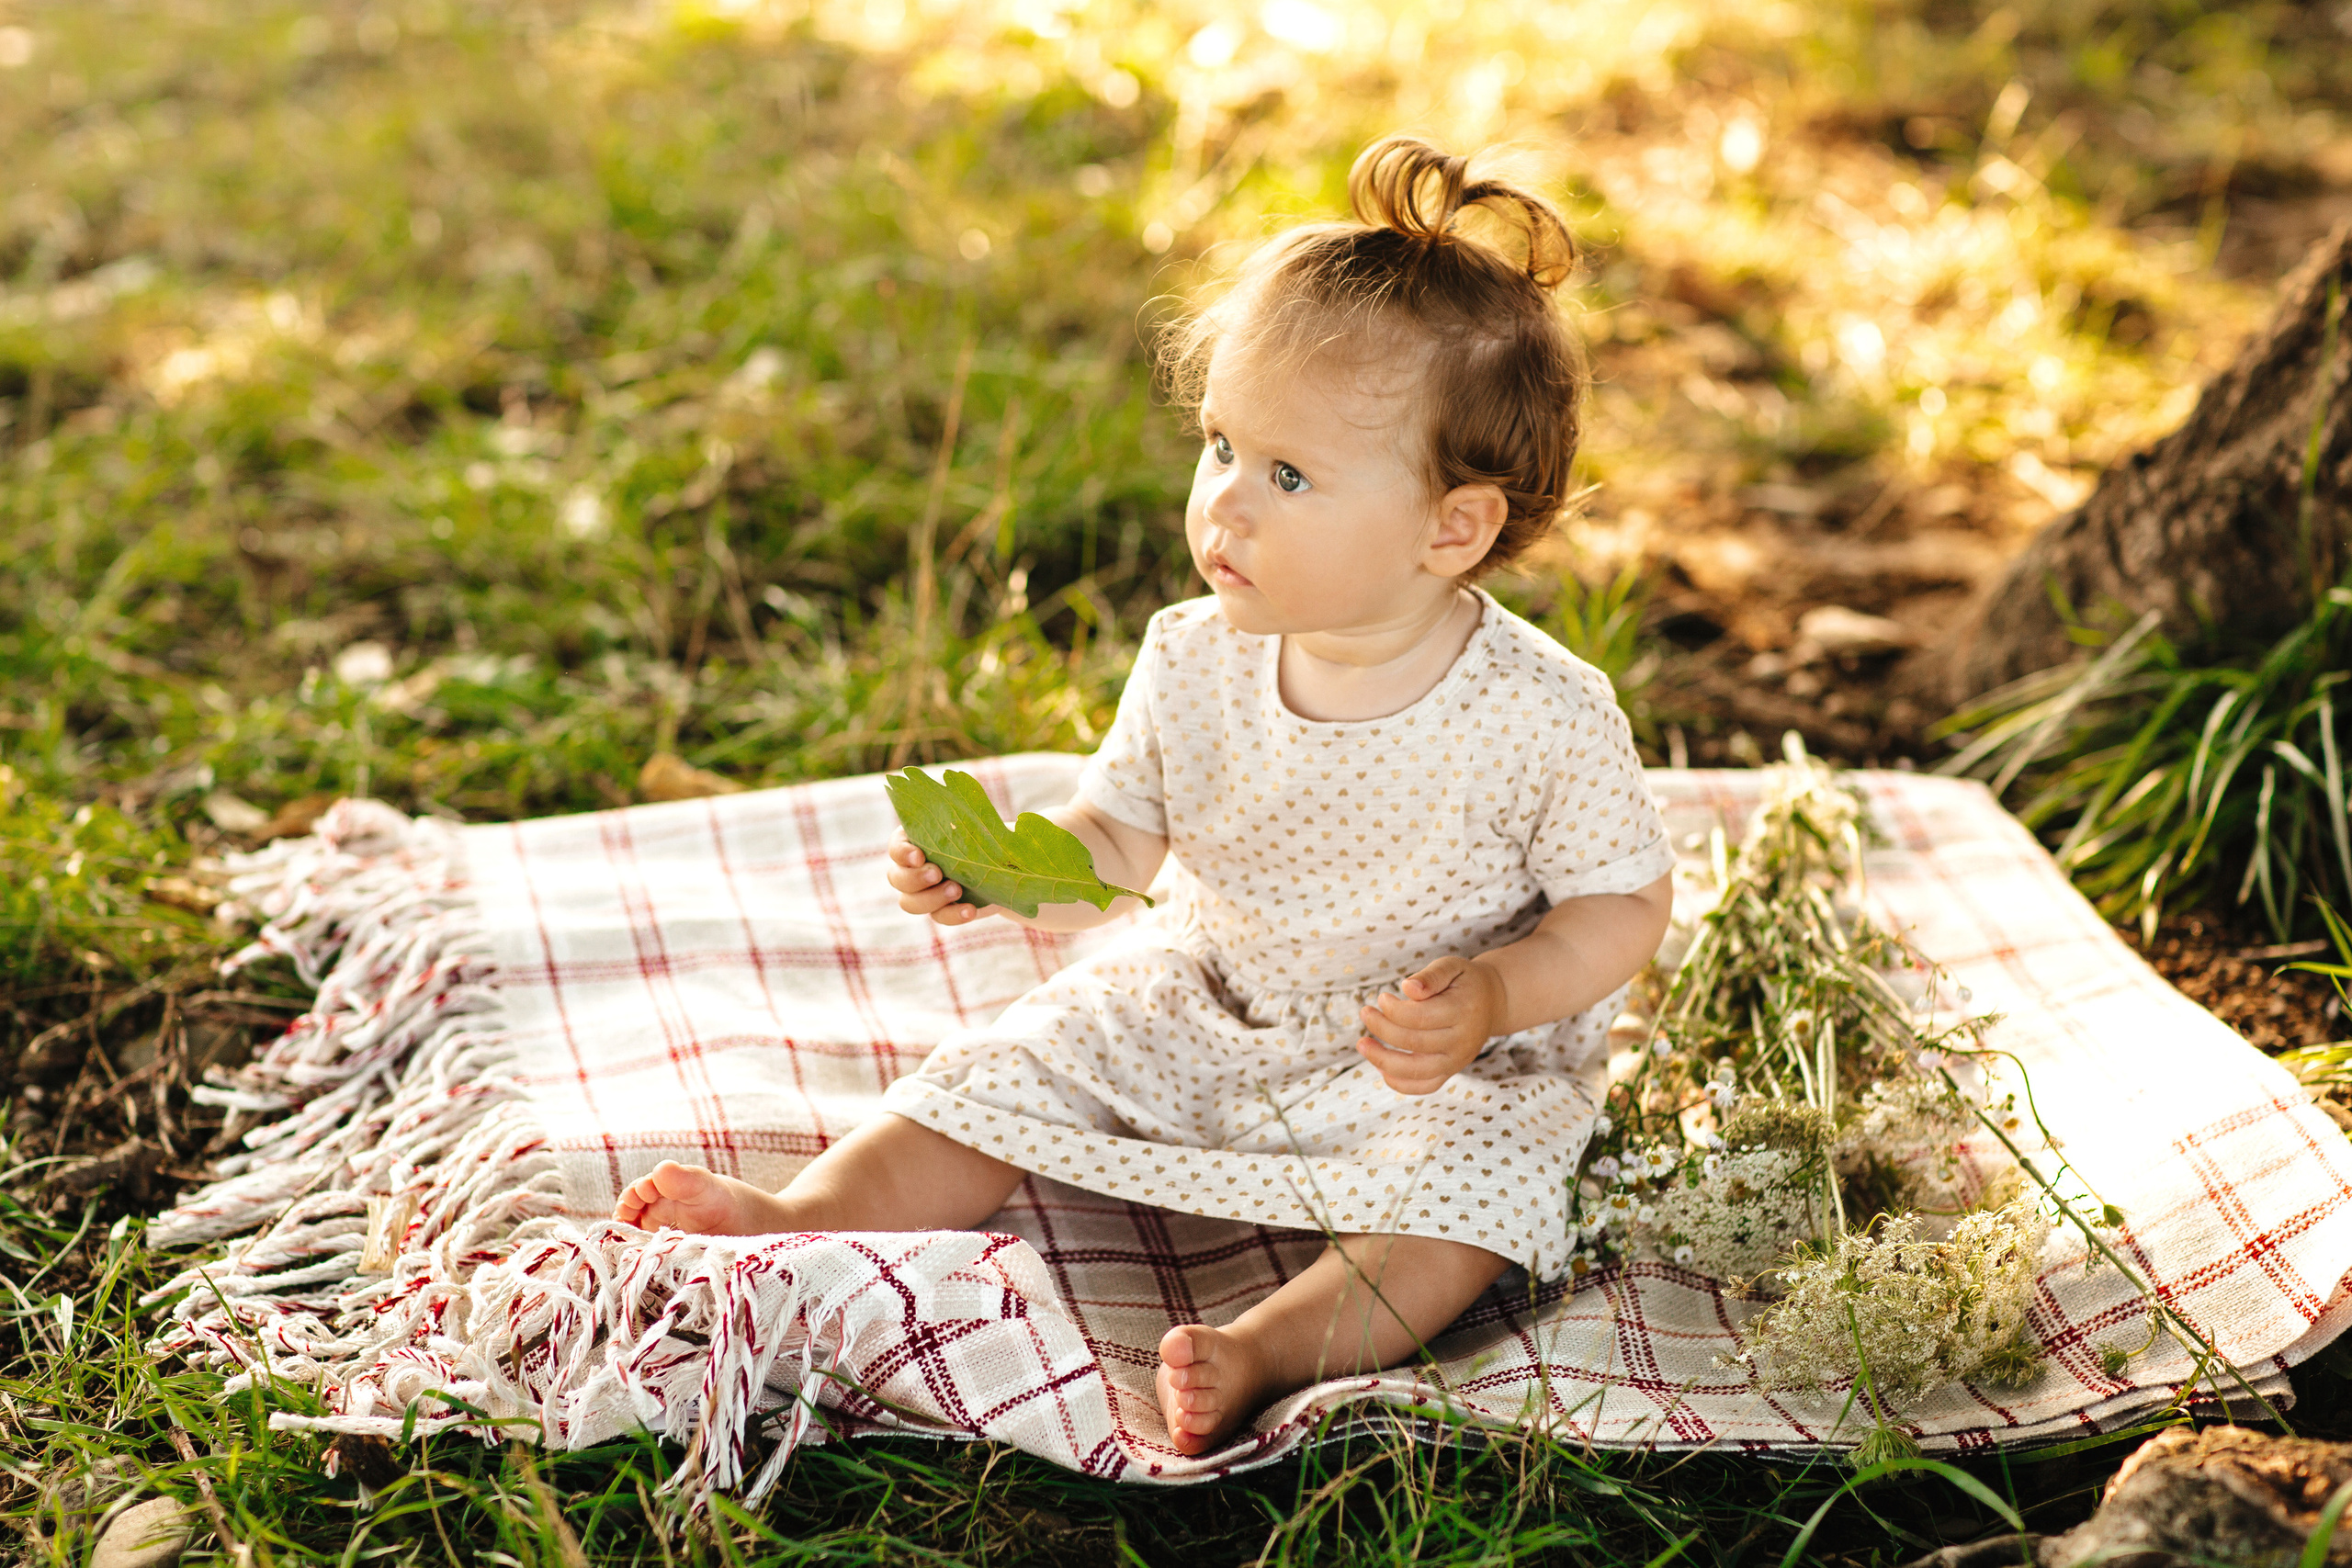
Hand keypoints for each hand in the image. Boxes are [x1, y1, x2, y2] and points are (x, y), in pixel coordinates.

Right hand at [885, 829, 992, 925]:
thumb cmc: (987, 839)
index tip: (919, 856)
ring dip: (931, 898)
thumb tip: (964, 824)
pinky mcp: (941, 910)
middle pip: (896, 878)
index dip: (902, 853)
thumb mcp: (978, 829)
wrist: (1003, 869)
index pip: (896, 847)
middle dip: (915, 878)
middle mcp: (913, 868)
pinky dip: (954, 915)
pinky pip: (938, 917)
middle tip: (937, 874)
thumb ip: (964, 827)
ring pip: (909, 902)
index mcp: (915, 841)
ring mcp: (924, 892)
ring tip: (957, 890)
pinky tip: (970, 911)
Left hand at [1355, 955, 1505, 1095]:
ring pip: (1417, 1071)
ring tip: (1363, 1044)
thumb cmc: (1465, 981)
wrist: (1492, 1002)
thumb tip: (1407, 988)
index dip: (1393, 1009)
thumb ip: (1430, 976)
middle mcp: (1462, 1041)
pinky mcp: (1451, 1071)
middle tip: (1365, 1012)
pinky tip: (1381, 1068)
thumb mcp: (1452, 966)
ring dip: (1383, 1060)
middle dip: (1382, 1029)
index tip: (1382, 996)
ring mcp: (1457, 1060)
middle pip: (1414, 1043)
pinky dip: (1401, 1083)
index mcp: (1463, 1011)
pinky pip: (1425, 1086)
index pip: (1420, 1018)